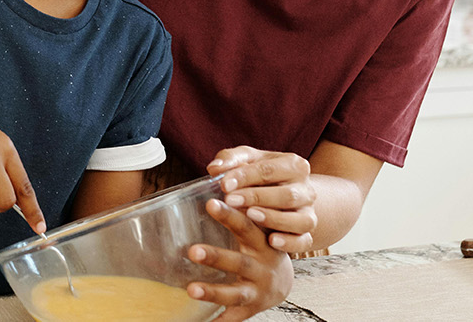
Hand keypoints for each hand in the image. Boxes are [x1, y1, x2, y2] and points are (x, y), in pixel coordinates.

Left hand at [187, 199, 293, 320]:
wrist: (281, 279)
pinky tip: (200, 321)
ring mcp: (258, 290)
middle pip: (241, 262)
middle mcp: (263, 265)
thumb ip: (237, 197)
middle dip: (217, 257)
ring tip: (190, 289)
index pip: (247, 225)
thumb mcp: (255, 218)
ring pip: (236, 292)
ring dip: (214, 291)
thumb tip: (213, 167)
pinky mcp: (252, 309)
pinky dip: (220, 321)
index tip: (212, 203)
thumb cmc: (259, 241)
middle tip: (192, 251)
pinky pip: (235, 317)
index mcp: (262, 240)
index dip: (231, 216)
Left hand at [208, 146, 316, 252]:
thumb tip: (214, 169)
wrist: (280, 199)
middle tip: (231, 200)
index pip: (270, 169)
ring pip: (301, 219)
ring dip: (275, 219)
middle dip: (257, 197)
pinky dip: (290, 243)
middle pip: (288, 194)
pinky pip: (304, 242)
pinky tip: (272, 241)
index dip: (246, 176)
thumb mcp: (246, 161)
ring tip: (250, 216)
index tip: (224, 184)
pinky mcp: (306, 235)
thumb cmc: (258, 176)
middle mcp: (306, 190)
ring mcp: (308, 214)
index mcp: (293, 165)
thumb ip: (230, 160)